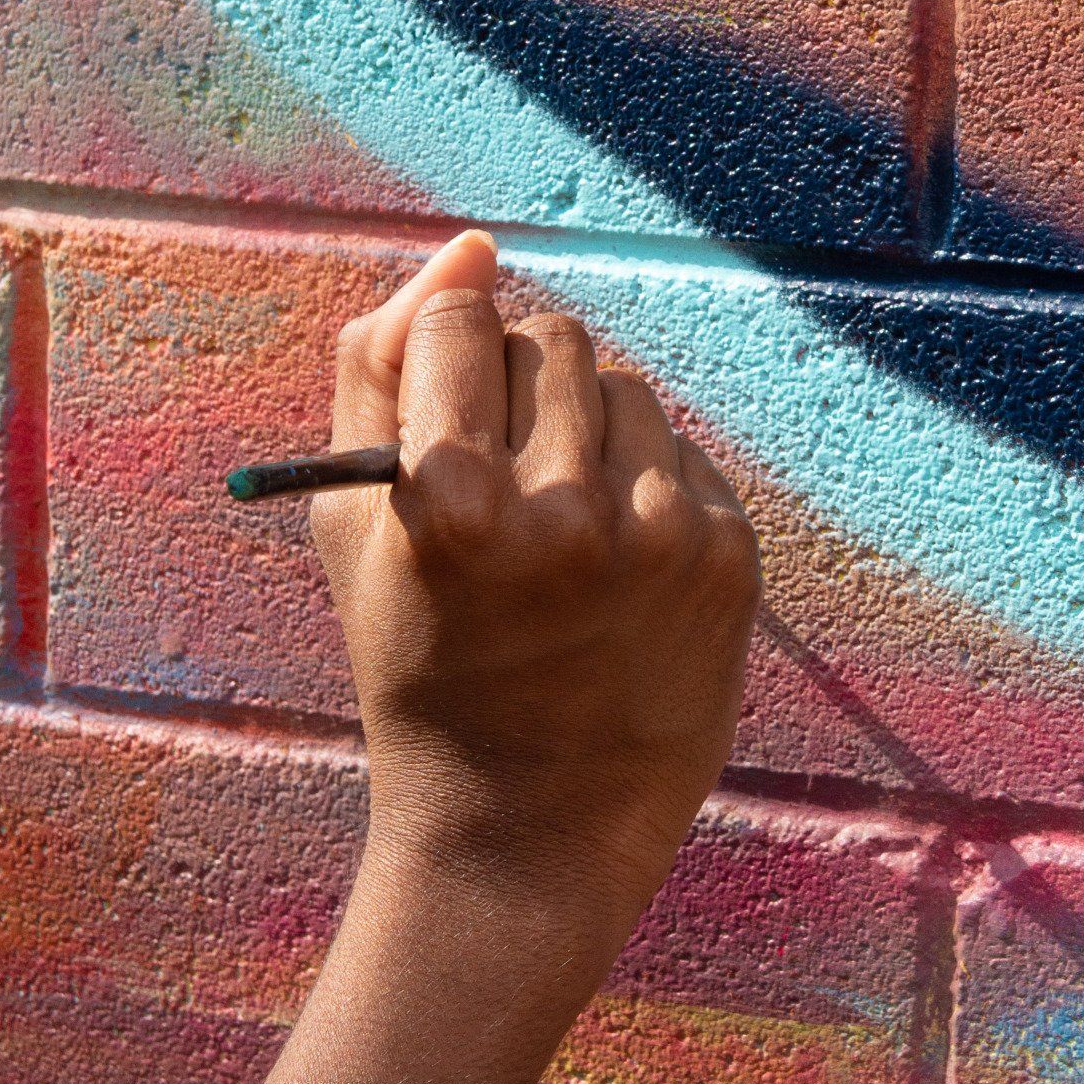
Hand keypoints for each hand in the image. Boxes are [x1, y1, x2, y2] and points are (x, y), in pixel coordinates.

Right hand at [311, 232, 760, 965]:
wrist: (525, 834)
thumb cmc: (420, 670)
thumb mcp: (357, 530)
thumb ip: (381, 370)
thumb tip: (470, 250)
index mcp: (448, 501)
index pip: (466, 324)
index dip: (450, 352)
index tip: (449, 394)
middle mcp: (561, 511)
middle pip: (553, 346)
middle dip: (522, 391)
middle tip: (505, 475)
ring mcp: (656, 537)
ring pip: (627, 390)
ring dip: (590, 431)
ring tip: (559, 524)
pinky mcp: (727, 560)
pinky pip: (682, 456)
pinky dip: (646, 488)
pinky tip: (613, 566)